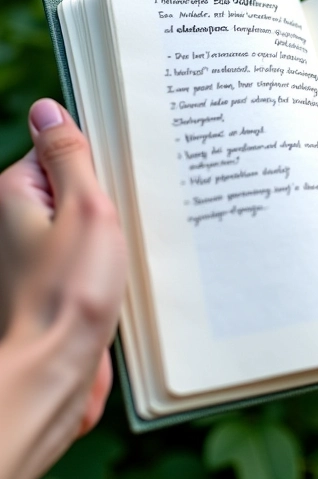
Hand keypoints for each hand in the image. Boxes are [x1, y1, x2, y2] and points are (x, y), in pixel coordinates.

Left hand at [0, 99, 125, 478]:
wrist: (59, 369)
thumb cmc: (71, 289)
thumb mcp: (84, 207)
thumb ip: (69, 156)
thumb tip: (47, 109)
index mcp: (18, 194)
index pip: (60, 148)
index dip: (98, 152)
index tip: (129, 161)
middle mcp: (20, 221)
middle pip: (76, 183)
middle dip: (112, 189)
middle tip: (139, 199)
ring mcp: (39, 253)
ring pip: (87, 218)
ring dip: (116, 221)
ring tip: (138, 231)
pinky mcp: (59, 279)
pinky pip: (90, 248)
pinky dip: (112, 248)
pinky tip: (133, 258)